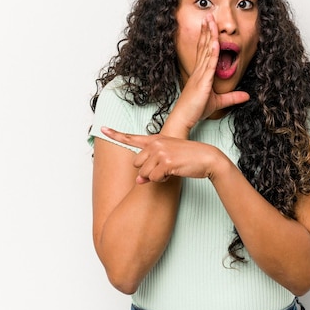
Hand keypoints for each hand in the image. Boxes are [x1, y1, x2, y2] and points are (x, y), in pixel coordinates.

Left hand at [101, 126, 222, 183]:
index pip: (131, 137)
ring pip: (145, 173)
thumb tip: (138, 180)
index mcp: (156, 139)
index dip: (114, 134)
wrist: (207, 158)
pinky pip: (154, 178)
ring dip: (156, 177)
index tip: (102, 129)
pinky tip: (173, 173)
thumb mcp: (168, 160)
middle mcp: (156, 143)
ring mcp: (161, 152)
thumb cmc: (189, 159)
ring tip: (171, 170)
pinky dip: (162, 180)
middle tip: (163, 169)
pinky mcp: (166, 162)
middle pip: (136, 163)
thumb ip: (150, 168)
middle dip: (147, 171)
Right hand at [168, 14, 248, 132]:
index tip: (208, 24)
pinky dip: (212, 53)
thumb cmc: (196, 110)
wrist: (184, 118)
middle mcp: (199, 70)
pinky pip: (209, 65)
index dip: (206, 36)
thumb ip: (232, 98)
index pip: (204, 50)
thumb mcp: (218, 102)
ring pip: (206, 51)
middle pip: (204, 46)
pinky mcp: (203, 82)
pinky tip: (215, 42)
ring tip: (210, 21)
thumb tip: (247, 96)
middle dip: (207, 30)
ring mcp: (200, 75)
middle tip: (209, 15)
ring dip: (209, 36)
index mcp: (201, 73)